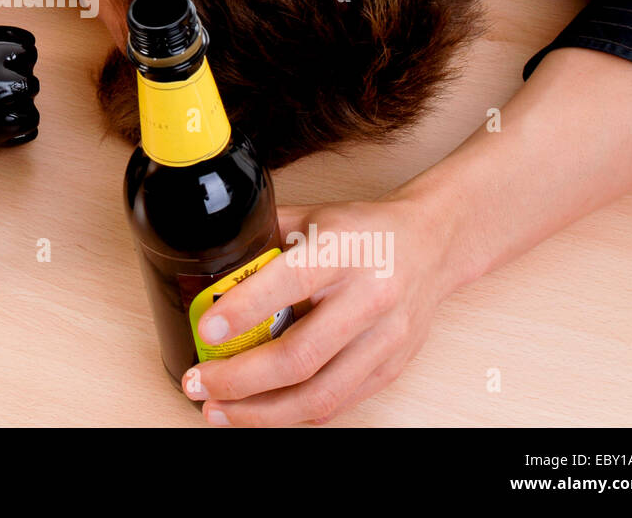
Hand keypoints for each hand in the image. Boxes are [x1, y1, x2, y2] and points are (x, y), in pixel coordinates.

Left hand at [181, 193, 456, 424]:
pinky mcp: (391, 368)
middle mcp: (367, 297)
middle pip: (300, 356)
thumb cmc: (365, 230)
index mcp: (342, 250)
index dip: (244, 311)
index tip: (206, 329)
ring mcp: (384, 339)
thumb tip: (207, 259)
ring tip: (218, 411)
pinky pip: (337, 405)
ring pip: (319, 395)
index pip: (289, 283)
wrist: (433, 244)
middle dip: (239, 379)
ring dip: (261, 413)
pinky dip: (292, 415)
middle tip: (198, 383)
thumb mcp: (311, 216)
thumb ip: (262, 237)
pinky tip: (259, 413)